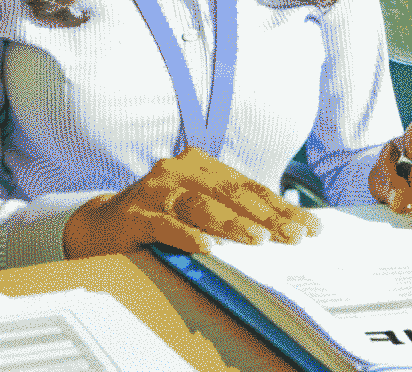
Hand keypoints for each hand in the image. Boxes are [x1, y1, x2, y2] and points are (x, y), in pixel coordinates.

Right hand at [63, 146, 322, 258]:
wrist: (101, 223)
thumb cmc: (161, 213)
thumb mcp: (197, 205)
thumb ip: (230, 209)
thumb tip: (280, 228)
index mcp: (204, 164)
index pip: (250, 187)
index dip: (282, 207)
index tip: (310, 225)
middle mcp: (182, 169)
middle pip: (233, 194)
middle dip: (268, 217)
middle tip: (295, 235)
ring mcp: (158, 190)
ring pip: (203, 206)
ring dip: (234, 224)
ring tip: (260, 240)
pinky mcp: (136, 214)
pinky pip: (166, 224)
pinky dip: (188, 235)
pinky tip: (208, 247)